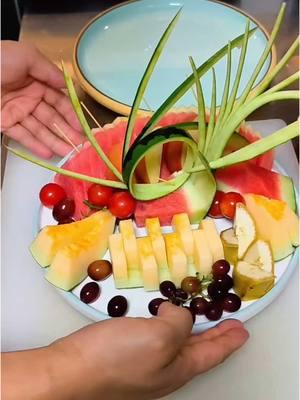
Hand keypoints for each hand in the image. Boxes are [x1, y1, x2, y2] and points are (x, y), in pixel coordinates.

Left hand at [1, 40, 83, 158]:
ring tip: (68, 153)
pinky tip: (48, 153)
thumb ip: (48, 70)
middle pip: (52, 118)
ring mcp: (17, 111)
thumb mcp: (26, 56)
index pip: (58, 100)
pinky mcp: (4, 123)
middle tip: (79, 145)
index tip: (81, 126)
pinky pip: (22, 135)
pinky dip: (34, 145)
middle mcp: (29, 97)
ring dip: (54, 141)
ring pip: (39, 129)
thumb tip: (66, 84)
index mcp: (36, 81)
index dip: (70, 114)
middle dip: (66, 132)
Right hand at [50, 303, 248, 399]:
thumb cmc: (115, 358)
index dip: (230, 340)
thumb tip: (180, 316)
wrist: (68, 373)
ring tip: (199, 317)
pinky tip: (160, 318)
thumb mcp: (159, 337)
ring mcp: (144, 366)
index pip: (213, 353)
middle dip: (215, 336)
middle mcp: (164, 371)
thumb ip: (179, 324)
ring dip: (191, 330)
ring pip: (177, 344)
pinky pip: (156, 338)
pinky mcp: (125, 356)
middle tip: (228, 323)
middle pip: (198, 351)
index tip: (242, 328)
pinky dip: (166, 326)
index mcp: (178, 369)